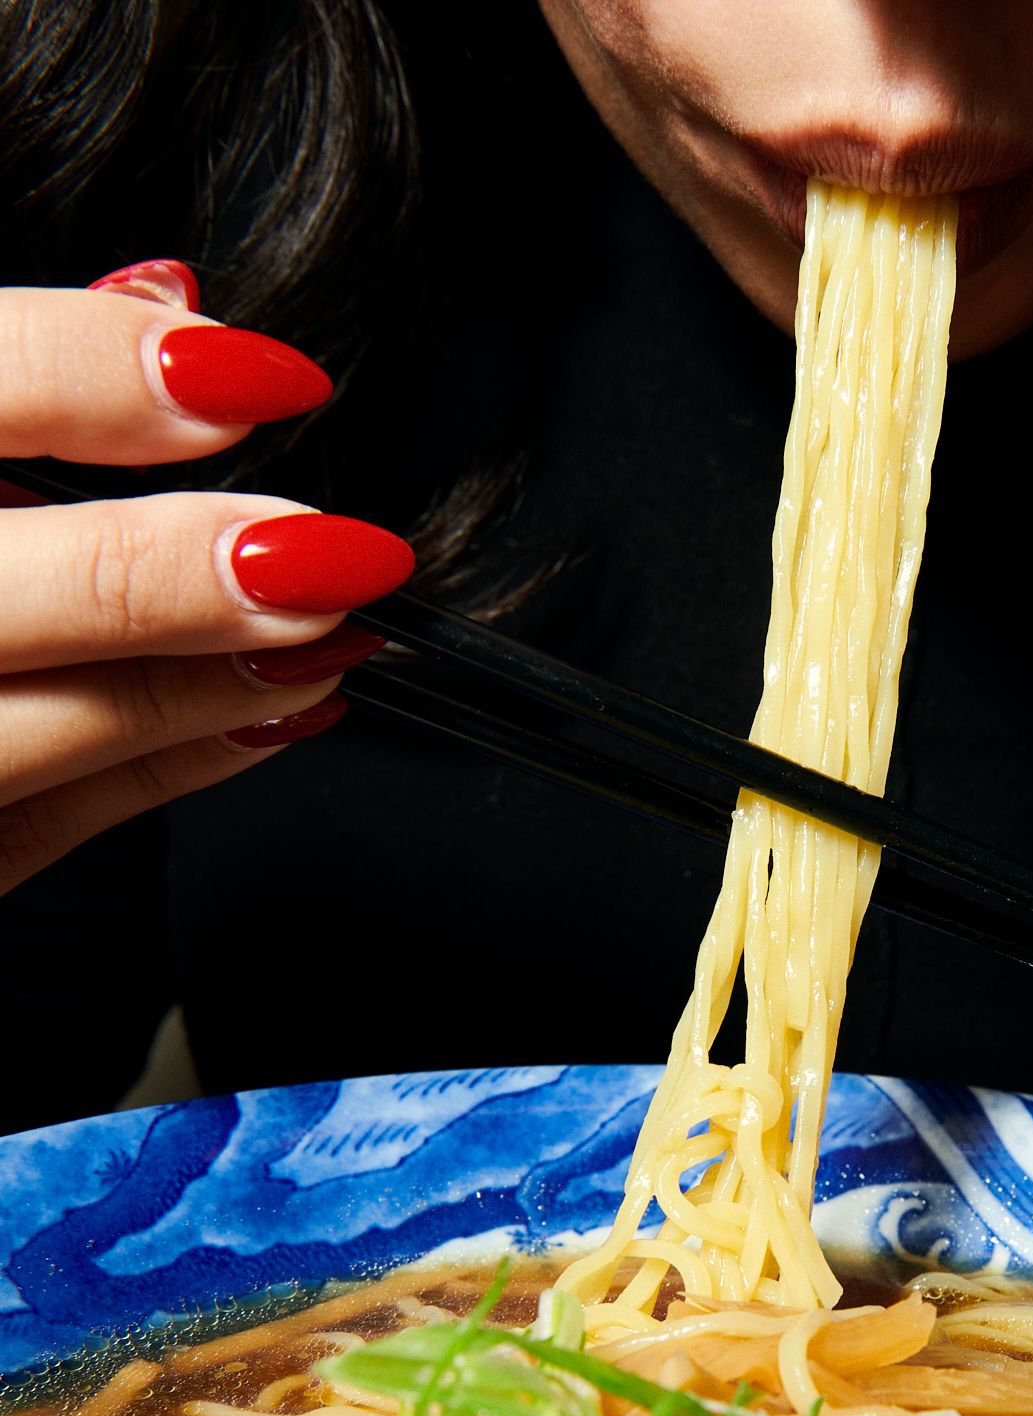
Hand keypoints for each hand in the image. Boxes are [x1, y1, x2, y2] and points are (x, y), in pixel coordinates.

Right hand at [0, 259, 412, 896]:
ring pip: (44, 727)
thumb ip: (4, 379)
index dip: (102, 373)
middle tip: (332, 552)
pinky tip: (265, 718)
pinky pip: (45, 827)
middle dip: (178, 572)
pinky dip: (168, 765)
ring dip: (208, 685)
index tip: (251, 378)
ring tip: (329, 638)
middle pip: (4, 588)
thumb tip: (166, 302)